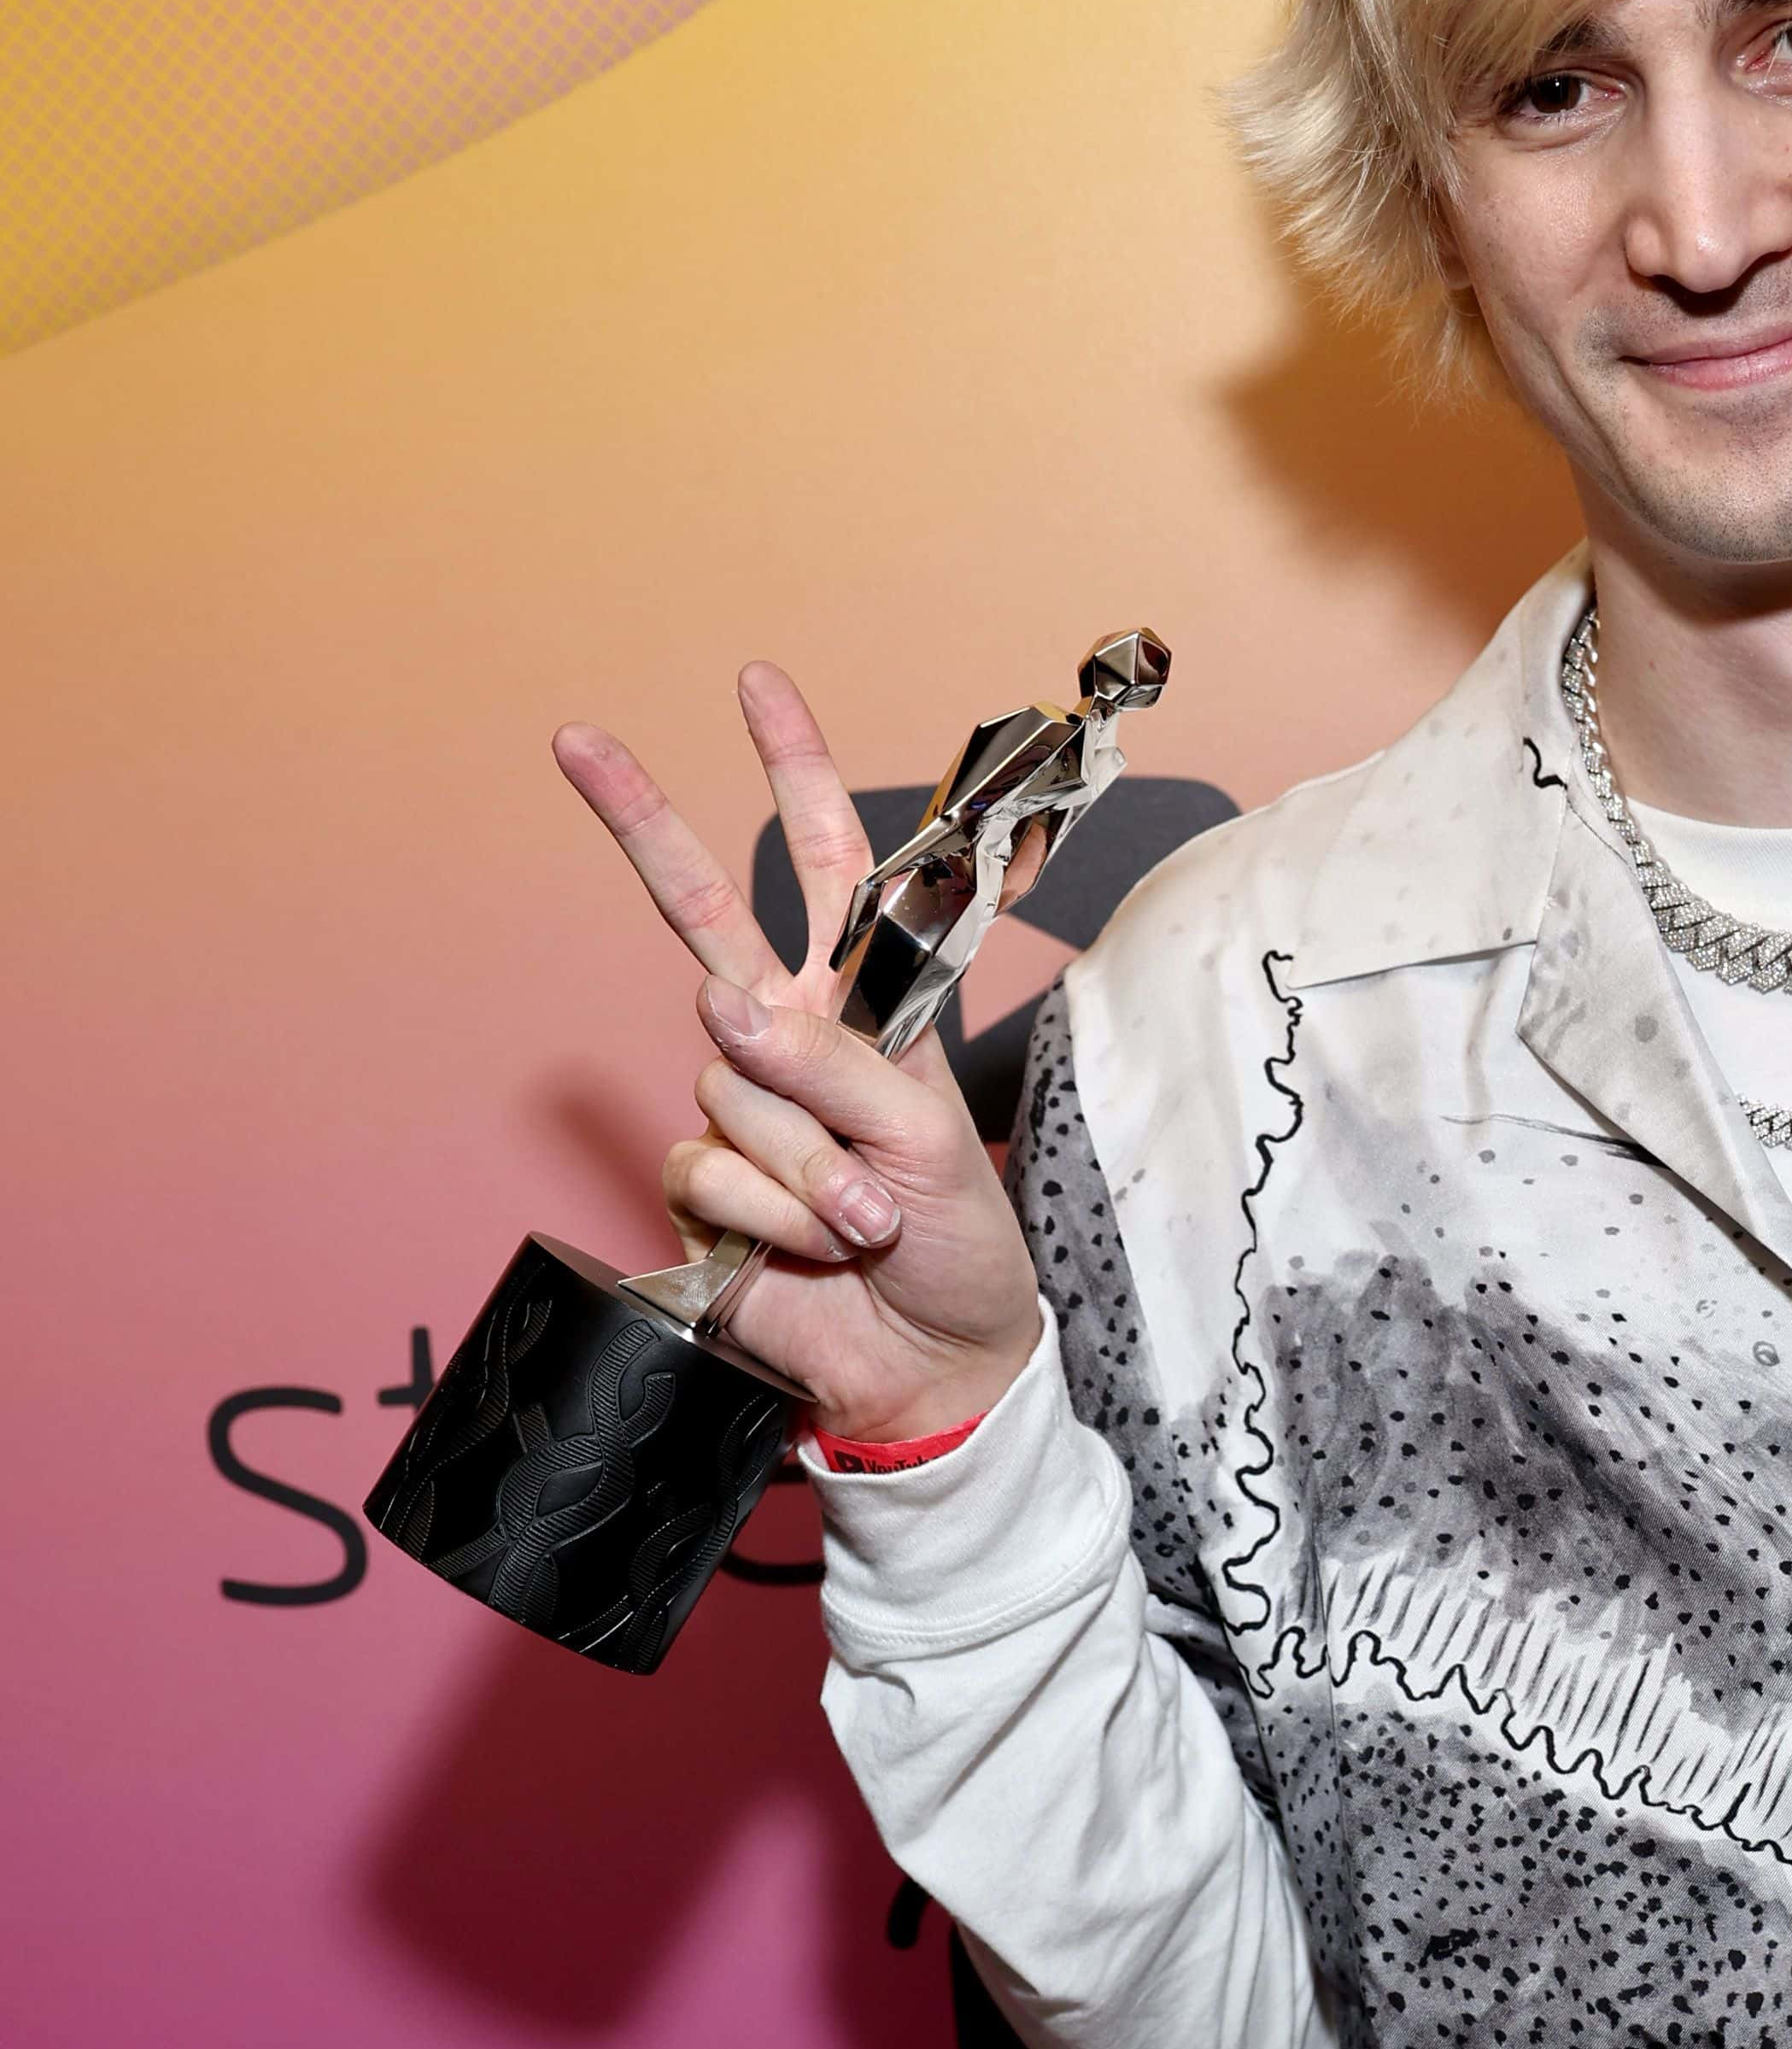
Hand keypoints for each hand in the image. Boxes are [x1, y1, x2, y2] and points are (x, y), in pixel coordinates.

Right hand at [552, 663, 1043, 1444]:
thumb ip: (835, 1066)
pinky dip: (777, 1217)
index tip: (757, 685)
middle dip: (642, 822)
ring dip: (816, 1168)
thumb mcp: (928, 1137)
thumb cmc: (956, 1244)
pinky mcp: (699, 1189)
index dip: (795, 777)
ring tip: (869, 1220)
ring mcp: (737, 1112)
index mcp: (859, 1005)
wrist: (932, 1363)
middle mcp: (785, 1042)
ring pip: (735, 1089)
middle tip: (578, 740)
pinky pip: (712, 1171)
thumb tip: (726, 1005)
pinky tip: (813, 1252)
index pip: (824, 873)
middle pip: (697, 916)